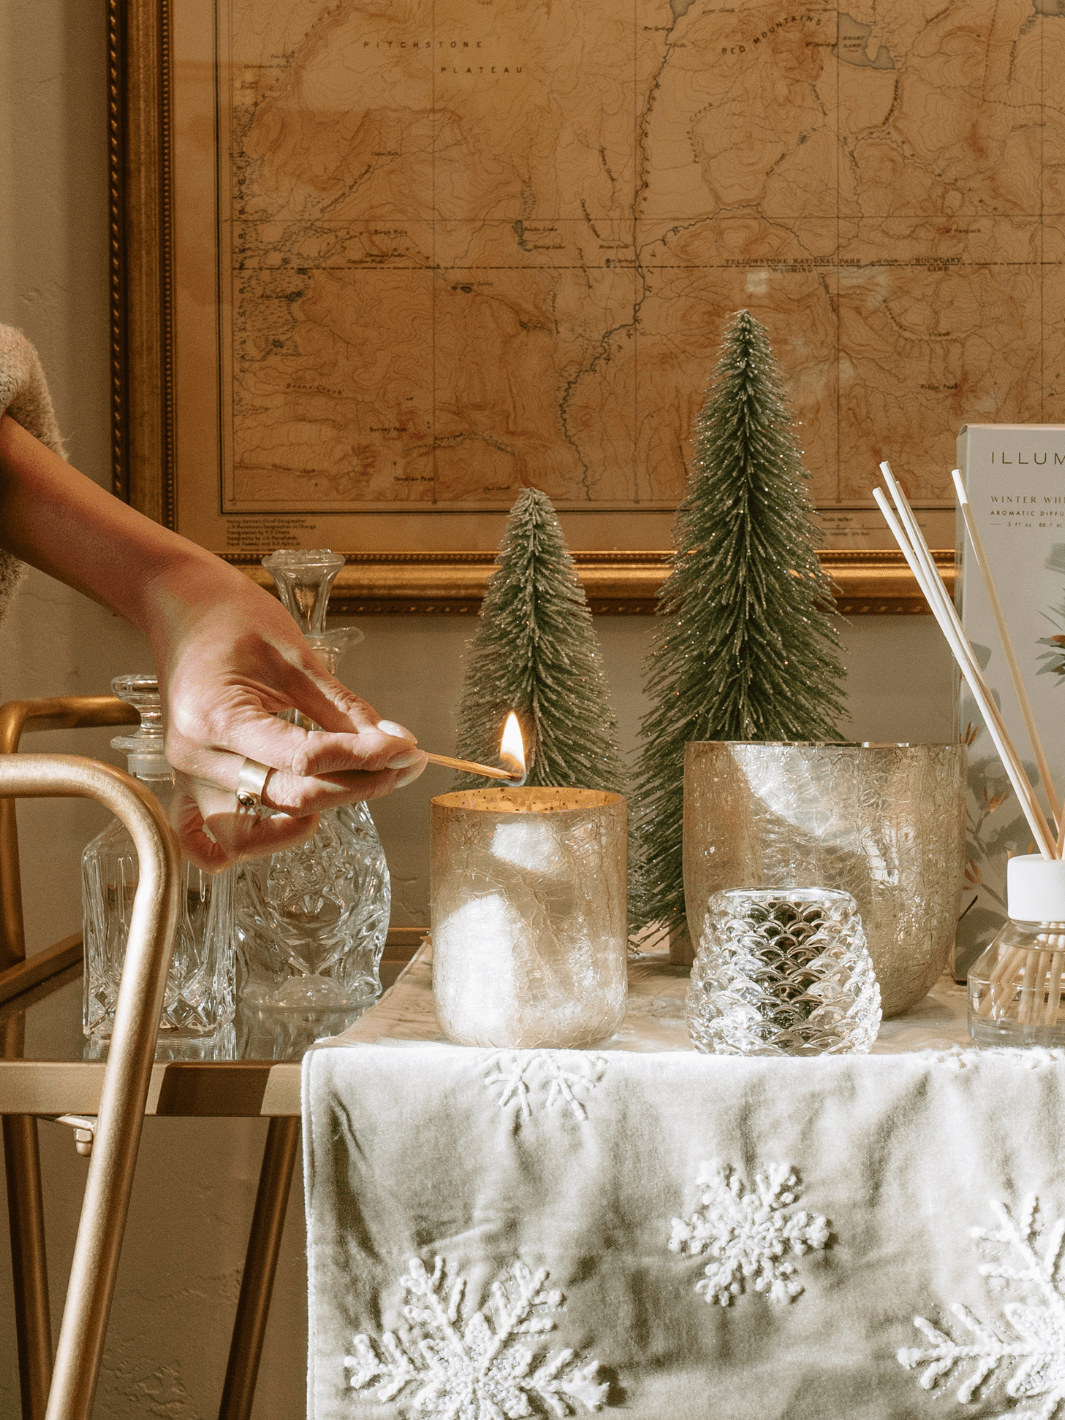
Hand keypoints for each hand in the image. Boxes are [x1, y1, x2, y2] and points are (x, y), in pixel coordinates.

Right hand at [143, 560, 425, 869]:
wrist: (182, 606)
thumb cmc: (232, 619)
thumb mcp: (297, 656)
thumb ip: (344, 708)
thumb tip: (393, 744)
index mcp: (216, 717)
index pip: (304, 758)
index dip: (365, 757)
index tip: (407, 748)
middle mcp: (195, 757)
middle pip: (288, 797)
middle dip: (357, 785)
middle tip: (401, 764)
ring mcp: (187, 777)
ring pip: (251, 833)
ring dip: (307, 818)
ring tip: (350, 785)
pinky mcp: (189, 784)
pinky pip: (211, 841)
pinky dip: (252, 841)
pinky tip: (293, 818)